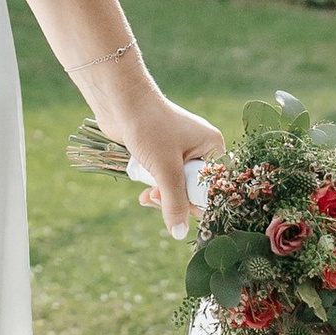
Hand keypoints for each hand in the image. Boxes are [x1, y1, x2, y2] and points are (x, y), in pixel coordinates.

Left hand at [101, 79, 224, 240]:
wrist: (120, 101)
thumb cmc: (149, 127)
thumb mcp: (166, 169)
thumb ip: (174, 202)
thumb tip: (179, 233)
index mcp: (213, 147)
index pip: (215, 187)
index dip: (199, 204)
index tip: (181, 214)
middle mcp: (201, 149)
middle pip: (195, 190)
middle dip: (175, 200)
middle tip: (157, 200)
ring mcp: (180, 151)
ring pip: (177, 187)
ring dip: (162, 196)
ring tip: (147, 197)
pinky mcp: (161, 154)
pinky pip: (164, 180)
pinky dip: (155, 188)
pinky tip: (144, 193)